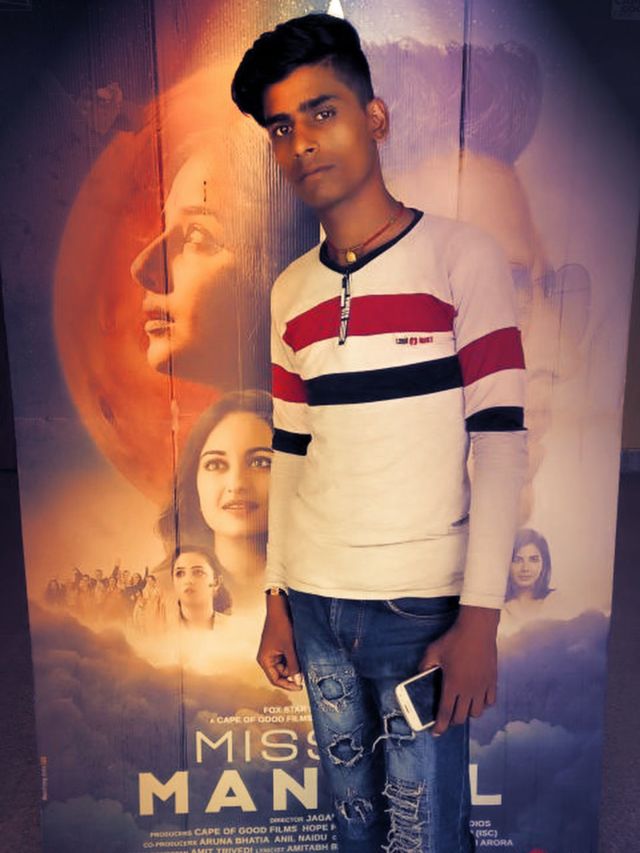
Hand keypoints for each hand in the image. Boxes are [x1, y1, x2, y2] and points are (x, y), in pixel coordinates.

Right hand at [257, 594, 302, 690]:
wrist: (280, 607)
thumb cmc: (281, 625)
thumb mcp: (289, 647)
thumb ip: (294, 665)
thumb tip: (297, 681)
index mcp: (265, 660)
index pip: (275, 679)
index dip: (288, 685)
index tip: (300, 686)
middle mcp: (267, 657)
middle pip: (281, 673)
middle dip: (293, 672)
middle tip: (305, 669)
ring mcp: (272, 652)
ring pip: (285, 665)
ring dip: (294, 663)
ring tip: (301, 656)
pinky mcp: (278, 646)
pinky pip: (286, 657)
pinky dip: (294, 656)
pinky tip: (300, 651)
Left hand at [421, 605, 498, 734]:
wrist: (477, 629)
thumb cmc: (454, 640)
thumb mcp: (433, 651)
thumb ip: (424, 666)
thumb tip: (419, 675)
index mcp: (452, 685)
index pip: (445, 713)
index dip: (440, 726)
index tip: (436, 733)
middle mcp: (468, 690)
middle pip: (461, 717)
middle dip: (452, 721)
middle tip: (447, 717)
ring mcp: (482, 687)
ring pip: (477, 713)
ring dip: (468, 713)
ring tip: (462, 707)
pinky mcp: (492, 681)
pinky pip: (490, 701)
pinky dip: (483, 704)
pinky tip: (477, 699)